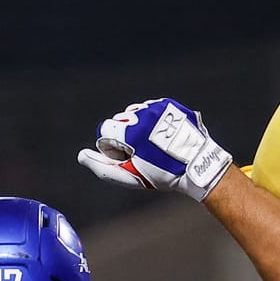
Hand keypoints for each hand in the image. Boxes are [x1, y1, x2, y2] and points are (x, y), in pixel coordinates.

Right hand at [76, 98, 232, 200]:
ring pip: (134, 112)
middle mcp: (142, 114)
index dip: (113, 147)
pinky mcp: (170, 104)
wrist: (198, 165)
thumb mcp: (130, 176)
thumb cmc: (162, 175)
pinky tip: (163, 135)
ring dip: (138, 126)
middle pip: (119, 121)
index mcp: (130, 131)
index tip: (128, 158)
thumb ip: (102, 167)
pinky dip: (153, 119)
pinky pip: (151, 108)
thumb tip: (81, 155)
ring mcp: (158, 107)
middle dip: (125, 136)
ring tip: (154, 144)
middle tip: (143, 153)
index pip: (105, 130)